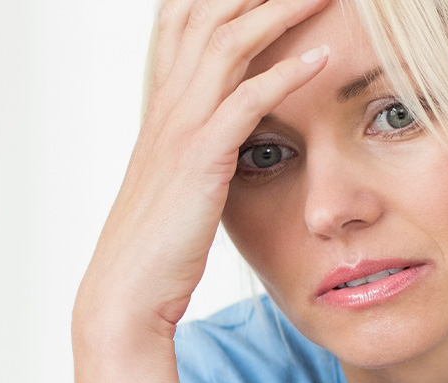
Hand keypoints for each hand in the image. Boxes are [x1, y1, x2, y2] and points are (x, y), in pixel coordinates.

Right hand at [75, 0, 329, 338]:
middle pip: (209, 13)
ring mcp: (180, 128)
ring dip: (279, 10)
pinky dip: (283, 75)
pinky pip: (244, 103)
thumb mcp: (182, 177)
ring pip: (228, 43)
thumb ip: (205, 139)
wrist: (126, 290)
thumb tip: (235, 122)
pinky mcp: (199, 160)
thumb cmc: (161, 241)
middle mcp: (169, 103)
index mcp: (164, 103)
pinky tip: (320, 58)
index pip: (184, 17)